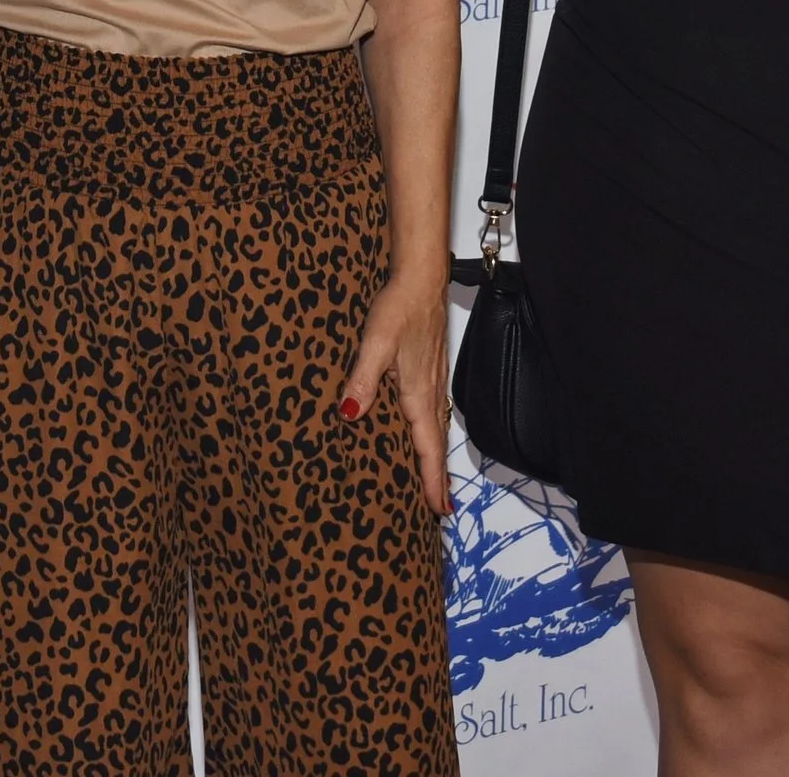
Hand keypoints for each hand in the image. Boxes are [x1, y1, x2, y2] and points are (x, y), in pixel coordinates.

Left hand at [338, 276, 452, 512]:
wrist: (421, 278)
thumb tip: (349, 414)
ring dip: (435, 454)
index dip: (433, 479)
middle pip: (436, 442)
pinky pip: (434, 409)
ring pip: (436, 426)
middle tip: (439, 508)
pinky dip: (432, 430)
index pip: (428, 446)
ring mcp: (433, 378)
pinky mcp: (430, 366)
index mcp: (418, 393)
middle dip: (437, 475)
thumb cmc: (399, 308)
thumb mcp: (376, 343)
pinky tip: (424, 428)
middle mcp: (430, 390)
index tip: (439, 510)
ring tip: (433, 478)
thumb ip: (363, 379)